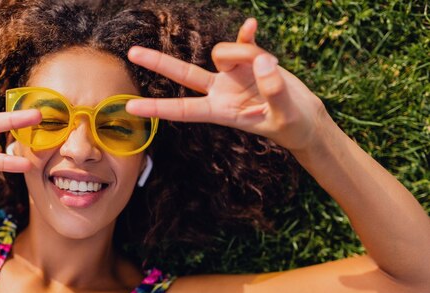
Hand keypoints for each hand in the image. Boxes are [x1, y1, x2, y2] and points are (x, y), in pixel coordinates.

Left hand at [126, 18, 327, 150]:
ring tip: (270, 68)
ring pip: (224, 52)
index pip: (183, 110)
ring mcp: (233, 75)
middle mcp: (221, 91)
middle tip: (132, 52)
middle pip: (184, 74)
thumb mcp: (285, 114)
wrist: (304, 118)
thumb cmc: (292, 125)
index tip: (131, 106)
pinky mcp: (249, 61)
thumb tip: (261, 62)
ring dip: (244, 52)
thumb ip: (274, 90)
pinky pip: (242, 42)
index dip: (158, 107)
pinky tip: (251, 25)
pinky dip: (246, 35)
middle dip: (159, 63)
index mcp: (221, 111)